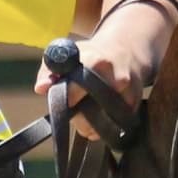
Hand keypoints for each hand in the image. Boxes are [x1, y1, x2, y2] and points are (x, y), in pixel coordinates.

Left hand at [33, 30, 145, 144]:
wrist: (127, 49)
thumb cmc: (90, 56)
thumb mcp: (68, 54)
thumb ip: (49, 70)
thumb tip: (41, 88)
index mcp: (95, 62)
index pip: (73, 94)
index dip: (65, 104)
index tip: (64, 103)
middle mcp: (115, 77)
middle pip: (88, 118)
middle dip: (78, 119)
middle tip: (76, 110)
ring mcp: (129, 93)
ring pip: (101, 128)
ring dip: (91, 127)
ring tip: (90, 112)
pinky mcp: (136, 105)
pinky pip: (115, 128)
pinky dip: (106, 126)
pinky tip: (104, 113)